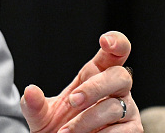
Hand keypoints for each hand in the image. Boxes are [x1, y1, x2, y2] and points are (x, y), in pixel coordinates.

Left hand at [20, 31, 140, 132]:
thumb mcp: (40, 116)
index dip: (116, 42)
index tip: (105, 41)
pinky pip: (123, 131)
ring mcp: (128, 110)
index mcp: (95, 75)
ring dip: (86, 121)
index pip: (114, 53)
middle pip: (120, 76)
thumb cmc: (57, 128)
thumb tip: (30, 91)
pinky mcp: (133, 130)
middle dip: (95, 88)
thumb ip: (34, 104)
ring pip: (114, 107)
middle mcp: (116, 89)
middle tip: (73, 101)